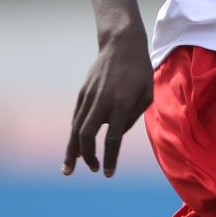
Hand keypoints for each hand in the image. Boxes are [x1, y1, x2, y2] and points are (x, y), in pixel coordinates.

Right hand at [64, 28, 152, 176]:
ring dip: (73, 150)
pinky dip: (74, 135)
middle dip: (87, 156)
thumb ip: (133, 117)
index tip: (107, 173)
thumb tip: (116, 134)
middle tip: (94, 169)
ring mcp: (89, 96)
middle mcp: (102, 101)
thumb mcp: (147, 93)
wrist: (120, 43)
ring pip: (76, 128)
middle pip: (87, 135)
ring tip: (68, 169)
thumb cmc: (139, 70)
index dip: (109, 158)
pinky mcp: (82, 93)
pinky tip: (74, 147)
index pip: (113, 138)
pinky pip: (77, 118)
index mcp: (121, 103)